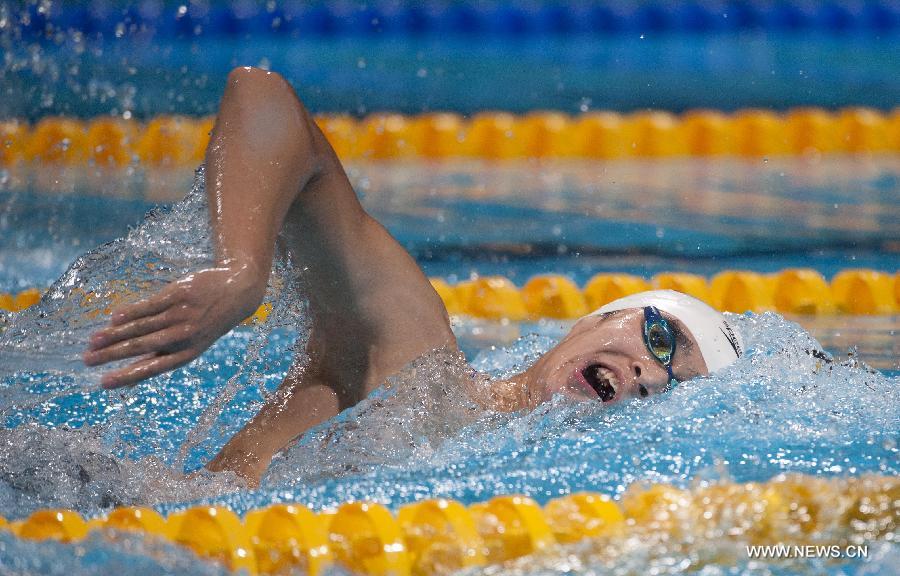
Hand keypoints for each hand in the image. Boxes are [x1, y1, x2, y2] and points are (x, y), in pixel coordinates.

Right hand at [83, 262, 265, 387]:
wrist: (236, 291)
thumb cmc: (206, 322)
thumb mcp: (192, 344)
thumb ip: (161, 357)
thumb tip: (130, 380)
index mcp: (187, 353)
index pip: (152, 368)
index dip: (127, 376)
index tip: (104, 384)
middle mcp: (183, 336)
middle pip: (142, 347)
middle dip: (112, 355)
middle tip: (87, 360)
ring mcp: (181, 315)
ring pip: (142, 327)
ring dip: (114, 335)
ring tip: (93, 341)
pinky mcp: (179, 294)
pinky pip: (150, 305)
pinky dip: (131, 312)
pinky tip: (114, 318)